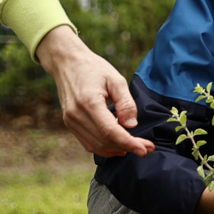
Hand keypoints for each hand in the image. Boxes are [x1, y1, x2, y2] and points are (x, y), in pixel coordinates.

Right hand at [34, 25, 150, 156]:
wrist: (66, 63)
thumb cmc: (93, 68)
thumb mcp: (115, 79)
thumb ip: (125, 103)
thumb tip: (132, 125)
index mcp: (89, 102)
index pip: (111, 131)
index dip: (129, 143)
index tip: (146, 149)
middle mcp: (76, 115)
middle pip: (104, 141)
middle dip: (127, 147)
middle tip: (147, 148)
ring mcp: (70, 121)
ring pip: (96, 146)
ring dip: (116, 150)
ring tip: (136, 147)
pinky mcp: (69, 123)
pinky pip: (87, 142)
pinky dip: (104, 148)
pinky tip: (118, 147)